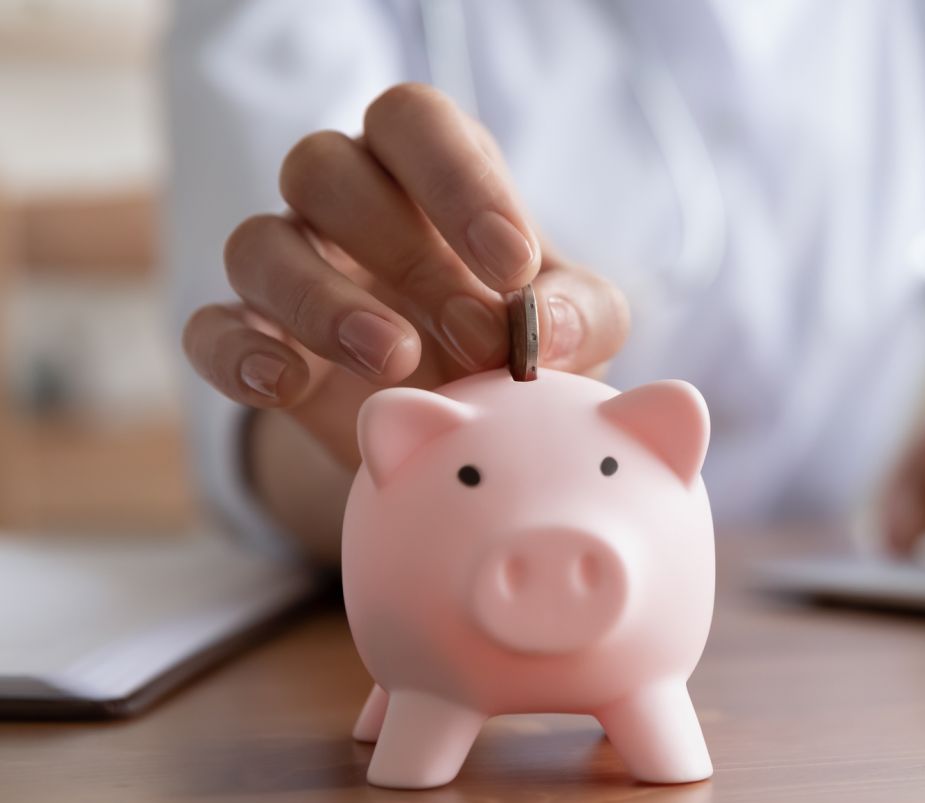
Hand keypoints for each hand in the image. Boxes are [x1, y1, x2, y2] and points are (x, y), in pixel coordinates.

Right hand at [182, 83, 628, 468]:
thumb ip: (580, 317)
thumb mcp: (578, 329)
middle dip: (404, 253)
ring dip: (324, 303)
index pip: (414, 119)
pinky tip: (286, 387)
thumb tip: (547, 329)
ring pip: (258, 242)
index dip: (458, 181)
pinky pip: (209, 329)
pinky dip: (239, 355)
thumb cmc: (521, 344)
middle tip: (475, 336)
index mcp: (425, 165)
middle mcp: (343, 198)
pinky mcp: (249, 339)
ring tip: (394, 362)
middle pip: (324, 168)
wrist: (459, 427)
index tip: (513, 265)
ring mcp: (286, 265)